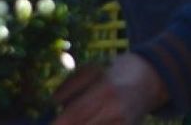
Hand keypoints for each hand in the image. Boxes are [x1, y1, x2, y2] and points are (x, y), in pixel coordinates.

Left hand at [51, 53, 167, 124]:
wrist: (145, 80)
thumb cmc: (110, 74)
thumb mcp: (88, 72)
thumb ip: (69, 87)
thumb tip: (51, 103)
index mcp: (104, 91)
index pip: (76, 113)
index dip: (59, 122)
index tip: (44, 123)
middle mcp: (115, 110)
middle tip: (53, 123)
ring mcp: (123, 124)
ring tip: (66, 121)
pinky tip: (84, 122)